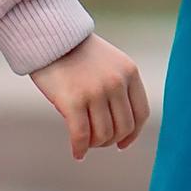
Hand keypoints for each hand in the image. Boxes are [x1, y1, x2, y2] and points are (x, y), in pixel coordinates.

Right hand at [29, 37, 150, 158]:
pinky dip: (80, 149)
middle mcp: (116, 83)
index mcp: (129, 73)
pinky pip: (81, 136)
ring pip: (103, 135)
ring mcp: (96, 92)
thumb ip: (118, 87)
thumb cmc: (75, 53)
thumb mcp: (108, 64)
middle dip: (110, 141)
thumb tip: (118, 127)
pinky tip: (77, 154)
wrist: (49, 37)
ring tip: (85, 143)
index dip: (133, 134)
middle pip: (123, 128)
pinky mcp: (73, 101)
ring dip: (94, 144)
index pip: (140, 113)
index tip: (122, 143)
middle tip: (97, 142)